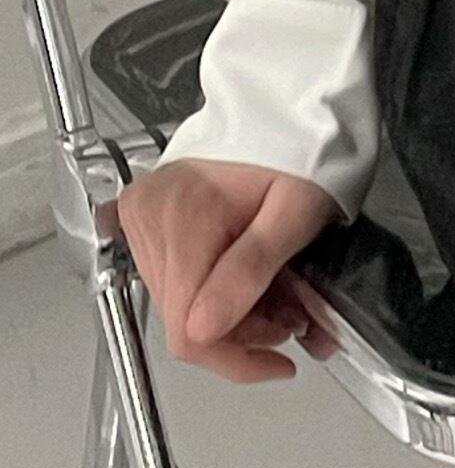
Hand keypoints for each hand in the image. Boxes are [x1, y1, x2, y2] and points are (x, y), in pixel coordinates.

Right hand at [111, 157, 341, 385]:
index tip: (280, 359)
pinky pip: (173, 277)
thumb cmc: (299, 150)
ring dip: (230, 312)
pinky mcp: (144, 216)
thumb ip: (250, 271)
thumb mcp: (296, 213)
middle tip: (292, 313)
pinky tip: (247, 276)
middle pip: (183, 320)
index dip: (236, 357)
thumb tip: (203, 331)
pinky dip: (213, 289)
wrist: (283, 109)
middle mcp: (150, 219)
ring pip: (179, 304)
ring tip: (276, 289)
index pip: (188, 329)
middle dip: (243, 331)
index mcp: (185, 218)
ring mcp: (142, 217)